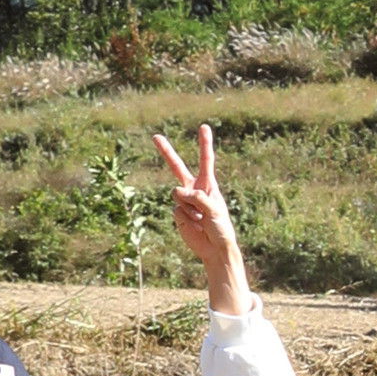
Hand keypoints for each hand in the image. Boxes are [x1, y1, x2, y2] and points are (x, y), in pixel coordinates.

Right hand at [152, 125, 250, 313]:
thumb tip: (177, 190)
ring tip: (201, 220)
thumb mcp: (215, 211)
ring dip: (190, 208)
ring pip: (177, 195)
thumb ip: (198, 198)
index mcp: (208, 185)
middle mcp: (194, 189)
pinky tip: (194, 225)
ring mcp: (184, 201)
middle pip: (177, 167)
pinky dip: (186, 218)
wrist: (214, 248)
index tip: (204, 127)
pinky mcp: (177, 212)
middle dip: (166, 152)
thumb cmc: (221, 228)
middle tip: (155, 136)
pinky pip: (176, 209)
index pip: (206, 161)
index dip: (204, 144)